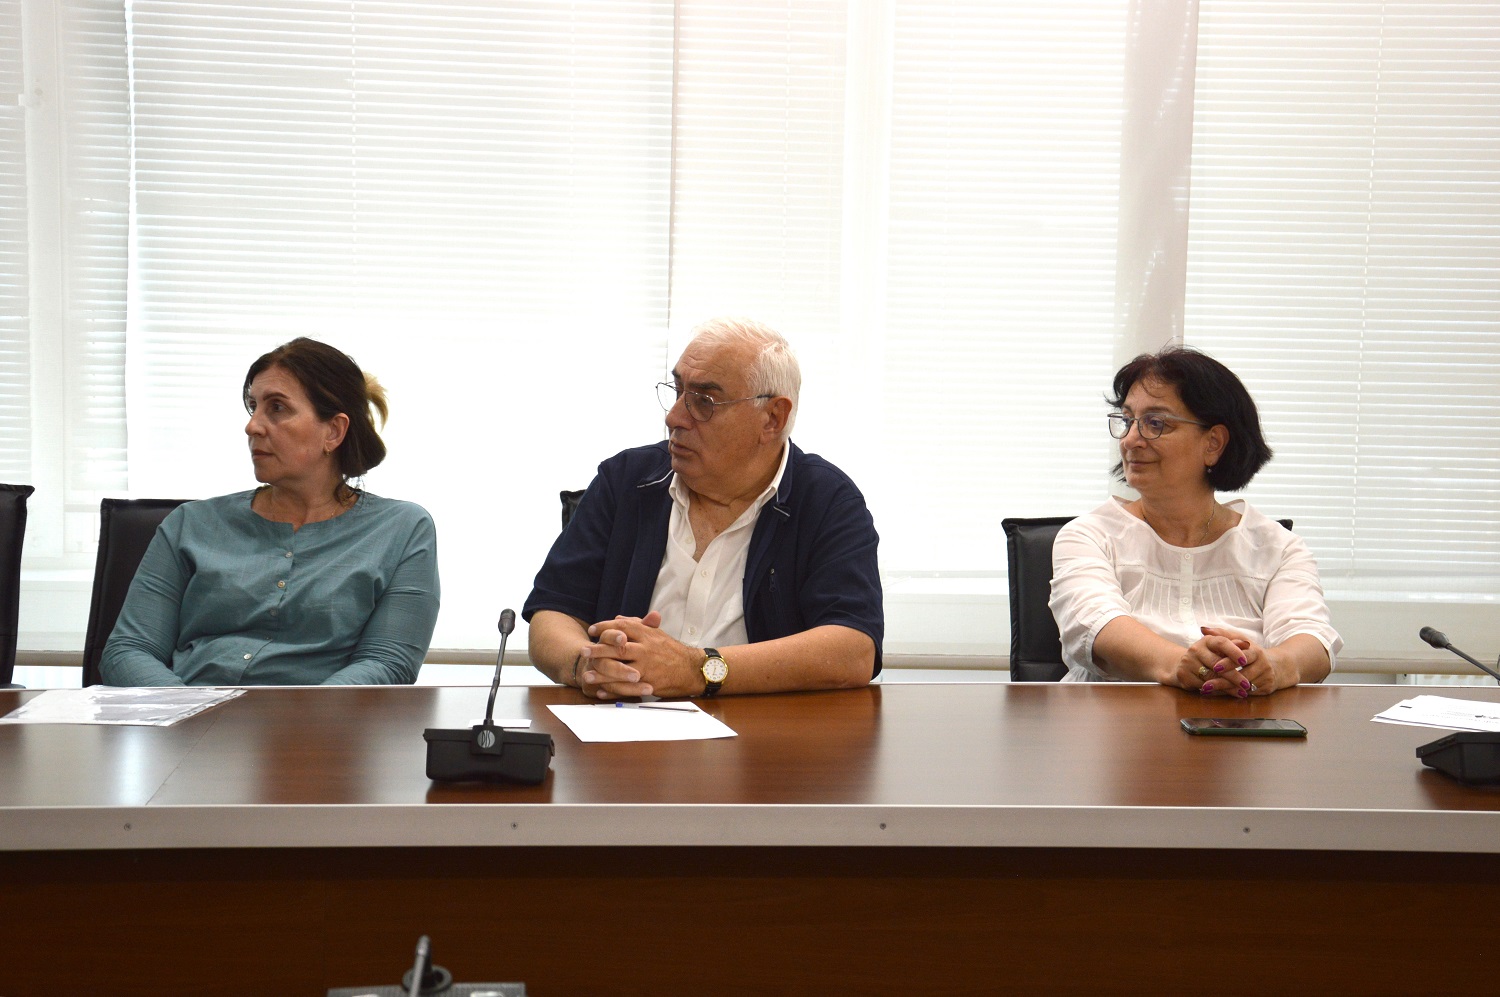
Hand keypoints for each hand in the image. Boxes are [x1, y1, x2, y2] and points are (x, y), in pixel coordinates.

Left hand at [576, 611, 702, 699]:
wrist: (692, 669)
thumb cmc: (672, 651)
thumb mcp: (657, 634)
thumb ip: (637, 626)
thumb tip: (618, 619)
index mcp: (647, 634)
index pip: (622, 627)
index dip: (605, 627)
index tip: (592, 630)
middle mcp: (645, 649)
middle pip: (617, 647)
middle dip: (597, 649)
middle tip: (583, 651)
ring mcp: (647, 666)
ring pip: (619, 669)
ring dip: (600, 673)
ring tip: (586, 676)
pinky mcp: (648, 682)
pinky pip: (626, 687)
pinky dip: (612, 690)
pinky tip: (600, 691)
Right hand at [1169, 627, 1254, 697]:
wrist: (1182, 665)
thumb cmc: (1208, 656)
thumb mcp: (1220, 649)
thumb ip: (1234, 646)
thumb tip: (1247, 644)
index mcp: (1208, 640)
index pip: (1221, 642)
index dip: (1234, 651)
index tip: (1245, 662)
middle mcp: (1196, 649)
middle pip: (1217, 663)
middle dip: (1234, 675)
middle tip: (1247, 685)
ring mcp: (1188, 662)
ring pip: (1211, 676)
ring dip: (1228, 686)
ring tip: (1241, 692)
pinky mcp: (1184, 675)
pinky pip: (1203, 685)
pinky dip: (1217, 691)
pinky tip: (1226, 693)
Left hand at [1180, 625, 1290, 697]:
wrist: (1278, 666)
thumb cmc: (1251, 652)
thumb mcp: (1240, 639)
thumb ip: (1222, 634)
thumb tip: (1203, 629)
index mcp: (1256, 652)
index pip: (1243, 657)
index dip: (1229, 662)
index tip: (1215, 667)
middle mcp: (1263, 665)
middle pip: (1242, 675)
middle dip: (1223, 680)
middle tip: (1206, 685)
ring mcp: (1266, 678)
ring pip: (1244, 687)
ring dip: (1225, 689)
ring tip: (1207, 690)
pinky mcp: (1267, 690)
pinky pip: (1247, 694)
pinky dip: (1232, 694)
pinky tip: (1218, 694)